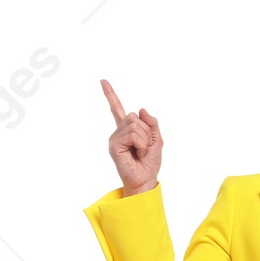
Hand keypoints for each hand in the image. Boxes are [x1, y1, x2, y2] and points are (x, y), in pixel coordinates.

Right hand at [101, 79, 162, 195]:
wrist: (146, 179)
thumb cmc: (149, 162)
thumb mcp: (157, 139)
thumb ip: (151, 123)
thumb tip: (141, 109)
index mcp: (126, 129)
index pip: (117, 109)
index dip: (110, 94)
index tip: (102, 81)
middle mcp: (118, 132)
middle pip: (135, 116)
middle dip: (146, 131)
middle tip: (144, 147)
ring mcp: (114, 138)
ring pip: (135, 125)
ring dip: (145, 139)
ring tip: (140, 152)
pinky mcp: (113, 145)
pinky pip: (133, 134)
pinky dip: (141, 144)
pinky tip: (137, 154)